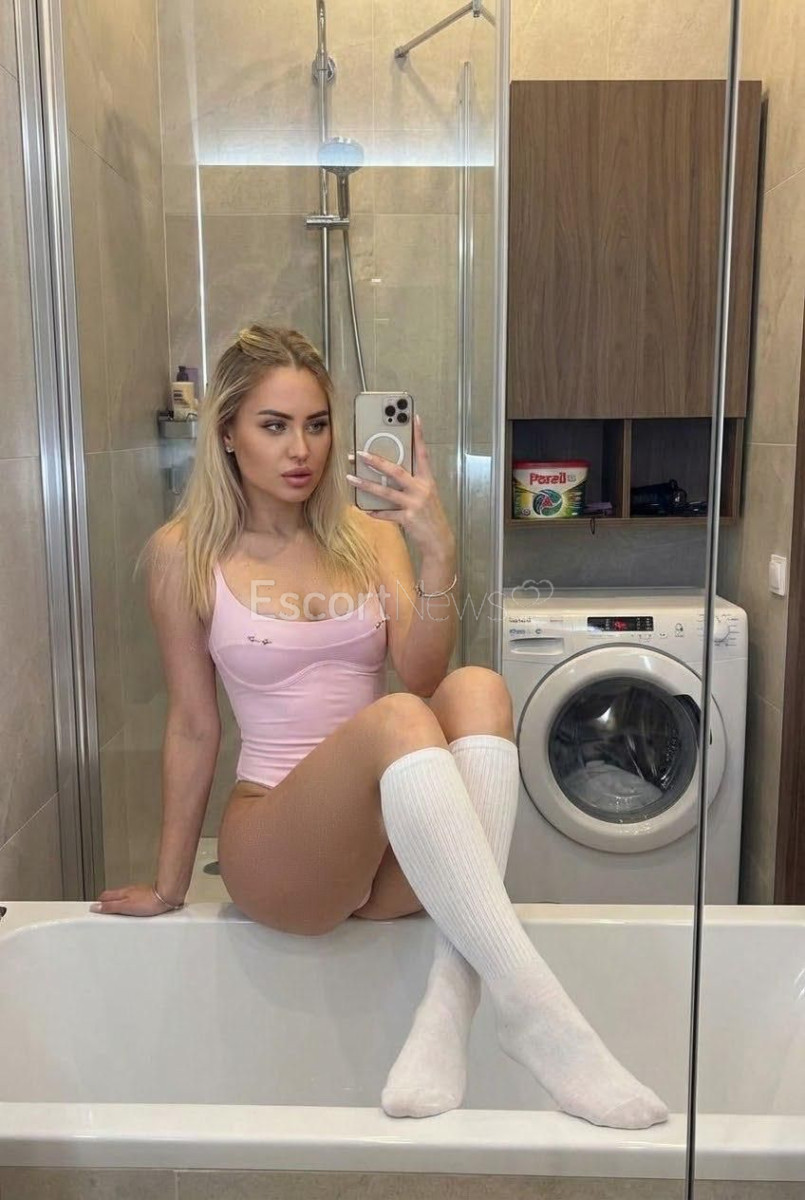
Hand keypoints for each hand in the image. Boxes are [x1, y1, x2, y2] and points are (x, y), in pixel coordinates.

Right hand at [89, 883, 182, 916]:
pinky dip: (129, 904)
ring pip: (123, 897)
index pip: (104, 896)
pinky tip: (132, 910)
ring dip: (118, 903)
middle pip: (113, 896)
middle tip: (102, 910)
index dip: (98, 903)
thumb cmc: (149, 901)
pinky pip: (134, 900)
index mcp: (121, 893)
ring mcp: (138, 893)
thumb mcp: (125, 907)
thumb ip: (110, 907)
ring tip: (115, 911)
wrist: (166, 897)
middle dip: (107, 902)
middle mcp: (129, 891)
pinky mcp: (146, 896)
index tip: (94, 908)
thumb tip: (95, 907)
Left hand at [347, 414, 454, 557]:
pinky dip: (374, 511)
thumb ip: (411, 483)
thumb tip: (387, 473)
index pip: (423, 453)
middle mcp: (422, 489)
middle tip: (359, 453)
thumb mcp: (425, 495)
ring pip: (386, 492)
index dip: (418, 436)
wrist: (439, 541)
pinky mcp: (408, 519)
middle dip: (376, 461)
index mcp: (427, 480)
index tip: (414, 418)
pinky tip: (363, 508)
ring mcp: (415, 504)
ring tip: (350, 478)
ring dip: (365, 484)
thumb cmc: (430, 516)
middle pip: (396, 471)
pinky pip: (386, 514)